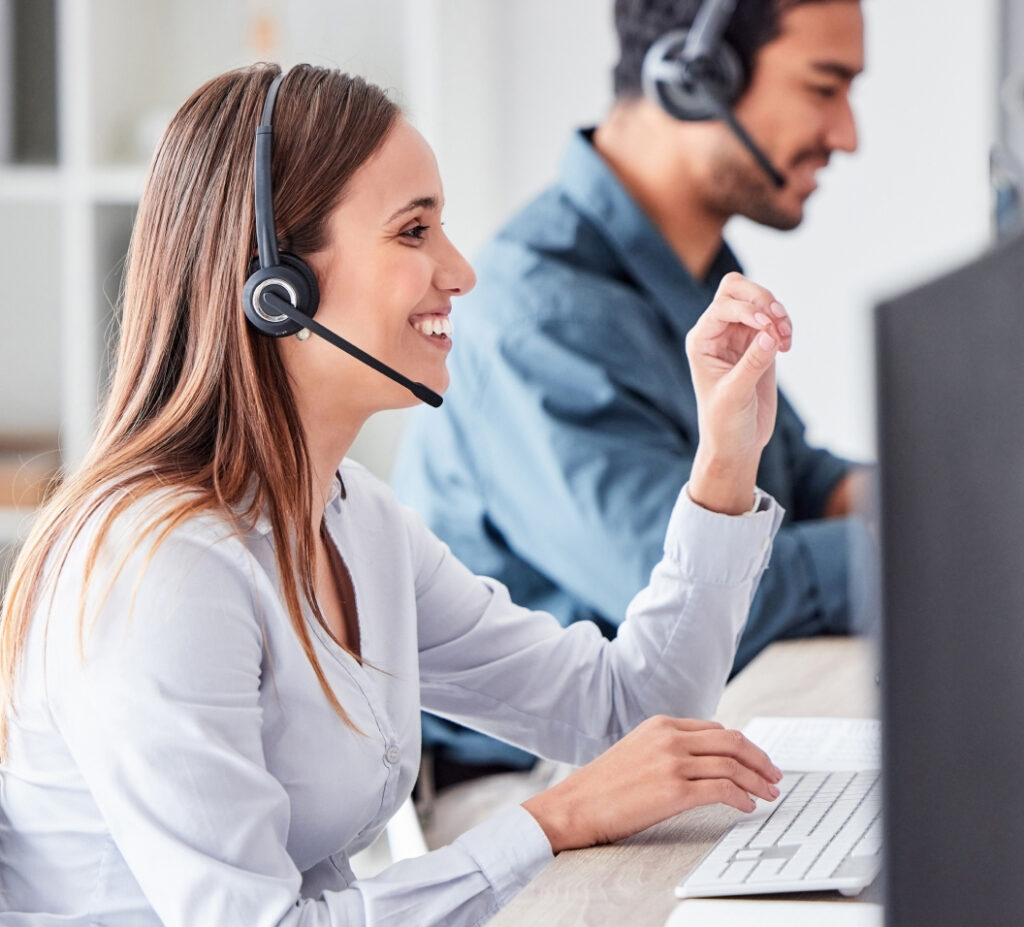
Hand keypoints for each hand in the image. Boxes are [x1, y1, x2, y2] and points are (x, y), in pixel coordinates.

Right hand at [521, 716, 782, 852]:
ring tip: (767, 794)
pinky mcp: (674, 791)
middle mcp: (669, 738)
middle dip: (759, 759)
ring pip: (731, 765)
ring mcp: (672, 763)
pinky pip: (722, 790)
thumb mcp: (636, 751)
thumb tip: (705, 761)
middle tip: (774, 775)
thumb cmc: (603, 786)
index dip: (742, 746)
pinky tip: (746, 807)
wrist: (576, 805)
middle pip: (731, 741)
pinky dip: (741, 798)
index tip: (756, 761)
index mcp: (660, 724)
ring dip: (756, 781)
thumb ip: (667, 748)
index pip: (715, 729)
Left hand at [685, 272, 791, 513]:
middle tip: (778, 322)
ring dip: (777, 313)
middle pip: (737, 290)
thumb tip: (770, 334)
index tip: (768, 327)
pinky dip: (784, 325)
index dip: (748, 309)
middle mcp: (717, 334)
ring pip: (759, 302)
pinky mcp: (758, 345)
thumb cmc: (723, 423)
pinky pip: (773, 320)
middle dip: (762, 299)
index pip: (723, 305)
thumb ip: (752, 363)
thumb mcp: (735, 395)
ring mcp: (738, 337)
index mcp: (701, 341)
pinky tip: (786, 346)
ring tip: (785, 339)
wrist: (736, 444)